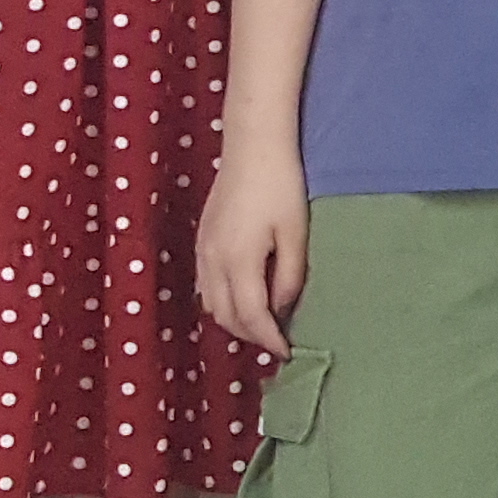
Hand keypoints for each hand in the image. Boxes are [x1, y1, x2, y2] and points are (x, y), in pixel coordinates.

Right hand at [195, 135, 311, 355]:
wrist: (253, 144)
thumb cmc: (281, 184)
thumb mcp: (295, 231)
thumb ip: (289, 276)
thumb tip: (282, 309)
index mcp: (239, 261)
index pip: (251, 317)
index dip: (269, 340)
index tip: (287, 353)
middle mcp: (213, 261)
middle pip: (225, 316)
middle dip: (251, 335)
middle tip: (277, 341)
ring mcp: (203, 250)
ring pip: (210, 304)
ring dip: (234, 320)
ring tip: (263, 323)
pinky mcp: (201, 239)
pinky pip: (205, 285)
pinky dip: (222, 301)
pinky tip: (243, 296)